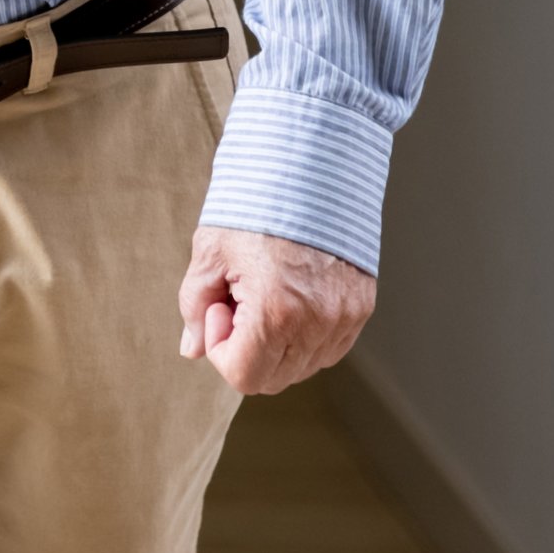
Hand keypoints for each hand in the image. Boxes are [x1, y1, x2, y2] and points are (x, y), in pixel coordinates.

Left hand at [176, 225, 375, 393]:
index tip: (219, 308)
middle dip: (245, 350)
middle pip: (273, 379)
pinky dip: (303, 339)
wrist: (308, 173)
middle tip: (236, 302)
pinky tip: (288, 299)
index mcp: (276, 312)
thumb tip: (193, 350)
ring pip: (303, 367)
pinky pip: (328, 349)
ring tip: (263, 295)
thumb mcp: (209, 252)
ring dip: (275, 346)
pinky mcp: (360, 309)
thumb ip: (195, 307)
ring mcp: (344, 319)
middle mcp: (317, 323)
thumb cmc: (254, 209)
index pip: (244, 376)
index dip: (220, 350)